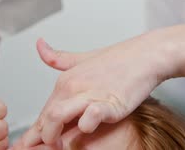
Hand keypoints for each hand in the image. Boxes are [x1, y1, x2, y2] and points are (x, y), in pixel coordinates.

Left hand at [19, 36, 172, 146]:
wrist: (148, 55)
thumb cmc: (121, 59)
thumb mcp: (84, 58)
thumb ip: (59, 58)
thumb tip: (39, 44)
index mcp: (65, 81)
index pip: (43, 114)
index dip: (38, 133)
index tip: (36, 145)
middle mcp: (73, 87)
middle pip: (44, 120)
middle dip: (42, 140)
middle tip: (49, 149)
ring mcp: (89, 94)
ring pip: (55, 117)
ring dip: (53, 137)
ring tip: (62, 146)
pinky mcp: (109, 103)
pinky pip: (88, 117)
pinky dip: (84, 127)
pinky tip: (88, 130)